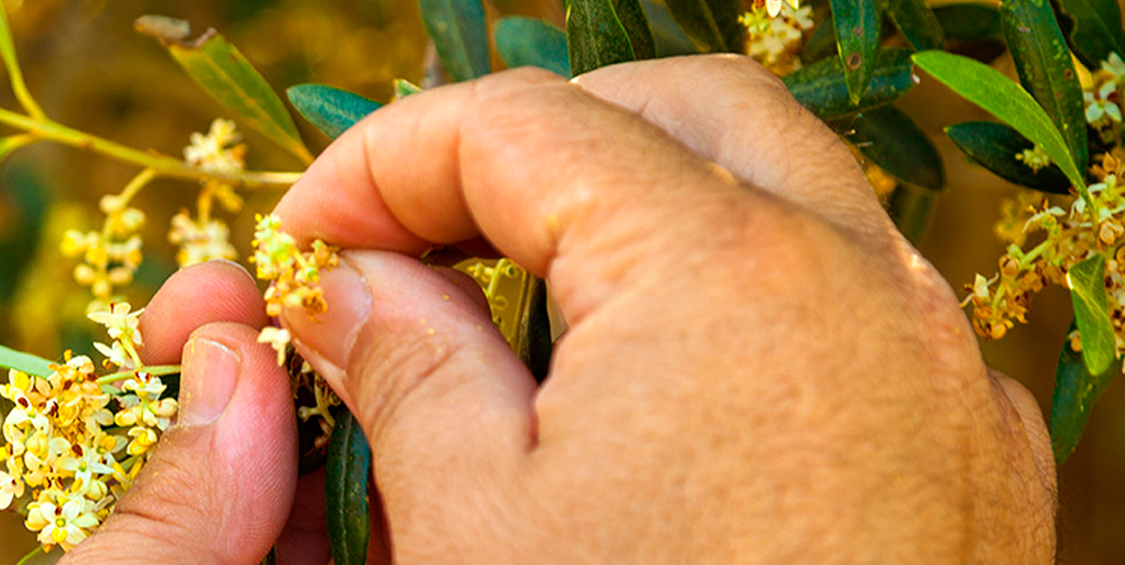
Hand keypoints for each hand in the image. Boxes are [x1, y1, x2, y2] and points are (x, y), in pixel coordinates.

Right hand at [73, 55, 1054, 562]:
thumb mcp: (472, 521)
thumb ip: (402, 363)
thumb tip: (348, 287)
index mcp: (716, 266)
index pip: (516, 125)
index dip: (382, 165)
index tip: (310, 242)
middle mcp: (855, 277)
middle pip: (665, 114)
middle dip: (524, 151)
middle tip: (417, 241)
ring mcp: (930, 360)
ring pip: (775, 194)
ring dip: (636, 216)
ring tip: (521, 317)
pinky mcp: (963, 444)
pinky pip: (847, 301)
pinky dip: (734, 299)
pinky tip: (654, 400)